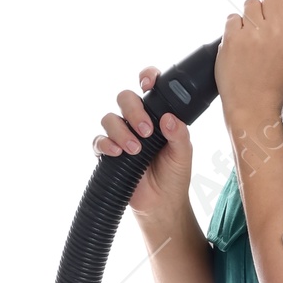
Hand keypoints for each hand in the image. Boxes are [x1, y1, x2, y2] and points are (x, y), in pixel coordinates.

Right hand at [95, 68, 192, 221]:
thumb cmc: (174, 176)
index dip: (146, 78)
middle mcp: (136, 121)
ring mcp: (121, 136)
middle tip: (147, 131)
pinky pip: (98, 141)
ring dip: (121, 131)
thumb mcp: (183, 154)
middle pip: (125, 98)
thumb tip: (169, 118)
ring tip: (136, 150)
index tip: (148, 83)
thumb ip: (180, 134)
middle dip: (134, 111)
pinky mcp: (109, 154)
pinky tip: (117, 153)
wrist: (162, 204)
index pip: (149, 88)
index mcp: (156, 115)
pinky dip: (105, 144)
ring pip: (110, 118)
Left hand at [216, 0, 282, 129]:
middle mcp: (276, 30)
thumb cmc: (278, 88)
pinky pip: (232, 17)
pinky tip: (241, 44)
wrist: (252, 108)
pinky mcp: (231, 37)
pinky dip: (235, 28)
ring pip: (250, 2)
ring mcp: (252, 32)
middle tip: (268, 23)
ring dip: (251, 15)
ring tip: (253, 36)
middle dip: (269, 4)